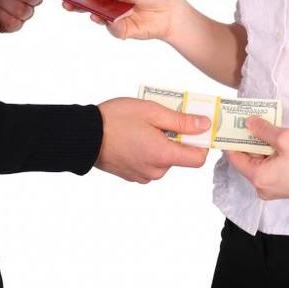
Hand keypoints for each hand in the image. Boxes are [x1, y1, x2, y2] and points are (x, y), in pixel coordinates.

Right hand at [63, 0, 186, 41]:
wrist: (169, 12)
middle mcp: (108, 3)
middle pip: (87, 3)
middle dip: (76, 3)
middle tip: (66, 3)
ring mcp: (113, 17)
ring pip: (96, 16)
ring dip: (91, 13)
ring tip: (88, 10)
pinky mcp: (120, 30)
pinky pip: (110, 28)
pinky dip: (110, 23)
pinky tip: (111, 19)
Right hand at [96, 98, 210, 182]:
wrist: (84, 135)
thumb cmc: (115, 120)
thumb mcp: (152, 112)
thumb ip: (181, 121)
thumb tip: (205, 125)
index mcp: (163, 155)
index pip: (198, 158)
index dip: (201, 142)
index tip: (195, 128)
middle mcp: (156, 170)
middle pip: (180, 157)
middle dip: (176, 139)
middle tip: (160, 121)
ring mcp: (143, 175)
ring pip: (164, 160)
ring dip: (160, 144)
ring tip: (143, 128)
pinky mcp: (132, 175)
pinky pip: (149, 164)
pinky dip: (147, 151)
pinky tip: (134, 137)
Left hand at [226, 117, 288, 199]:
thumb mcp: (285, 138)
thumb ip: (262, 130)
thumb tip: (248, 123)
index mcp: (258, 178)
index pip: (234, 157)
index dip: (232, 140)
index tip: (231, 125)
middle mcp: (261, 188)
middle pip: (246, 161)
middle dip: (248, 142)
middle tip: (250, 122)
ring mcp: (272, 191)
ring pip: (258, 165)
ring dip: (260, 148)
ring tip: (265, 130)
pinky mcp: (282, 189)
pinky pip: (268, 170)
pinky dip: (269, 157)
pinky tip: (277, 144)